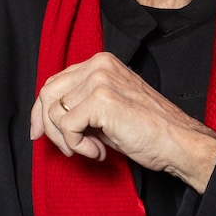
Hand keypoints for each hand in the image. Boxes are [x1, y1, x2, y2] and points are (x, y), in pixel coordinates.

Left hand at [31, 53, 215, 189]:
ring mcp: (100, 80)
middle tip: (69, 150)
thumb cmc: (148, 131)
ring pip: (54, 113)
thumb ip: (79, 106)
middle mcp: (98, 65)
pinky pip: (67, 127)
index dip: (41, 111)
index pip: (54, 83)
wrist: (178, 142)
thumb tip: (43, 120)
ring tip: (93, 150)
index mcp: (100, 63)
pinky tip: (99, 152)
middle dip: (49, 128)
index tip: (37, 134)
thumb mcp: (106, 111)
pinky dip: (78, 146)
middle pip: (48, 95)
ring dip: (68, 141)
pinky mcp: (101, 99)